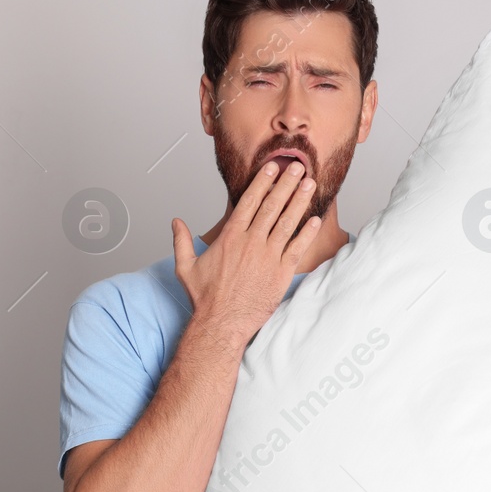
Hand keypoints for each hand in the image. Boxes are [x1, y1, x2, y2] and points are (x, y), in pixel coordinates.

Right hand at [172, 159, 320, 347]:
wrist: (221, 324)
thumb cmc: (205, 299)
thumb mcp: (185, 267)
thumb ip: (181, 241)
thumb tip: (176, 222)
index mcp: (231, 237)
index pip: (250, 201)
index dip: (263, 182)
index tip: (272, 167)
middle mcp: (251, 242)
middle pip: (272, 205)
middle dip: (286, 183)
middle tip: (298, 167)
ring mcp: (268, 257)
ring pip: (287, 222)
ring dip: (299, 201)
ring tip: (310, 185)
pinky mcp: (281, 273)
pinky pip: (297, 248)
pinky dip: (307, 233)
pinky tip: (315, 220)